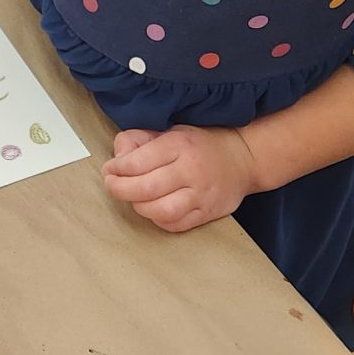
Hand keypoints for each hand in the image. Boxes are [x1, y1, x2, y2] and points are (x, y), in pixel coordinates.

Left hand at [103, 123, 258, 232]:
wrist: (243, 158)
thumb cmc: (201, 144)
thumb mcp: (170, 129)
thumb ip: (139, 139)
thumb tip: (118, 157)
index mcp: (179, 145)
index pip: (137, 162)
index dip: (116, 169)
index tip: (110, 169)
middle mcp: (191, 170)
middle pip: (145, 188)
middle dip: (120, 189)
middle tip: (112, 185)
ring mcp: (201, 194)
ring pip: (160, 210)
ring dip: (138, 207)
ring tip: (134, 198)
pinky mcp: (207, 212)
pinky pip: (175, 224)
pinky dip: (157, 219)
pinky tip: (153, 209)